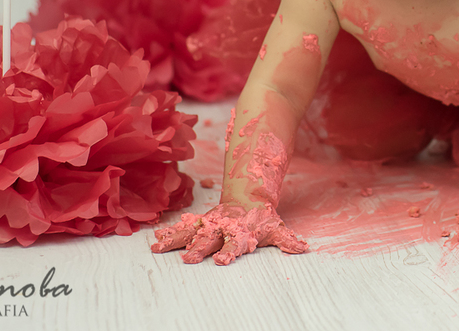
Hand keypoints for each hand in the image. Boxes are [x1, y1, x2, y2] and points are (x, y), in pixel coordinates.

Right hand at [151, 202, 306, 264]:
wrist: (247, 196)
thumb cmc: (259, 219)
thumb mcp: (275, 228)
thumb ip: (288, 240)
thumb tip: (304, 247)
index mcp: (239, 232)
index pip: (235, 244)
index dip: (230, 252)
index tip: (224, 261)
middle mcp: (221, 228)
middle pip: (209, 240)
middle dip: (199, 248)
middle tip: (190, 259)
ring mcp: (208, 224)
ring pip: (190, 232)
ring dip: (176, 240)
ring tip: (158, 247)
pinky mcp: (198, 223)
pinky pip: (181, 228)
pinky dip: (169, 233)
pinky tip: (154, 239)